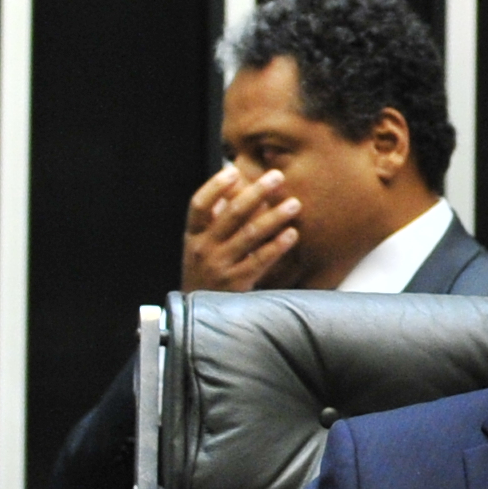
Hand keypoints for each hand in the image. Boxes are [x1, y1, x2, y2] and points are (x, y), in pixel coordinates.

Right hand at [180, 163, 304, 291]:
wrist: (197, 318)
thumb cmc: (205, 273)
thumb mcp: (202, 245)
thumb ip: (217, 218)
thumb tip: (237, 185)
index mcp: (193, 235)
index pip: (199, 204)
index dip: (215, 186)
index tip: (234, 170)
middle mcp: (203, 248)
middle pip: (231, 214)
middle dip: (256, 192)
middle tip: (277, 176)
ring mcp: (219, 266)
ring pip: (250, 235)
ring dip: (274, 216)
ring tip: (294, 203)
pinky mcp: (236, 284)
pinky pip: (260, 260)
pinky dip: (277, 245)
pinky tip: (292, 234)